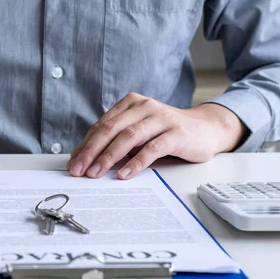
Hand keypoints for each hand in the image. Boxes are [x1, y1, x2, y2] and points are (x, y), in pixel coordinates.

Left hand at [67, 93, 246, 179]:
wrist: (206, 129)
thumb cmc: (167, 133)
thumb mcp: (139, 133)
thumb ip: (116, 140)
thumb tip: (84, 157)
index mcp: (131, 104)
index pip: (102, 125)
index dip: (85, 144)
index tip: (73, 162)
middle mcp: (145, 107)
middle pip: (111, 129)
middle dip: (91, 151)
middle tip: (78, 169)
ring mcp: (161, 118)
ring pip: (128, 137)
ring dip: (108, 157)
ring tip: (95, 173)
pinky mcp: (176, 134)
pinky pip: (152, 149)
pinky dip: (136, 162)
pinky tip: (124, 174)